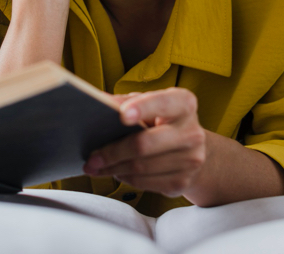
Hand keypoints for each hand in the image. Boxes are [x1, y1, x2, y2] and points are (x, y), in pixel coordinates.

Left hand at [83, 88, 206, 197]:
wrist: (193, 150)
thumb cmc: (164, 121)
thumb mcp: (150, 104)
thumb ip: (127, 101)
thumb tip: (98, 101)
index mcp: (184, 104)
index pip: (163, 103)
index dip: (143, 108)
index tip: (122, 115)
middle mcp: (191, 132)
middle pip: (145, 143)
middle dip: (113, 152)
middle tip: (91, 157)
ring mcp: (190, 160)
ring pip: (141, 167)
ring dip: (113, 168)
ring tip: (95, 166)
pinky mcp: (182, 182)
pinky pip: (144, 183)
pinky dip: (124, 178)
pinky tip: (115, 172)